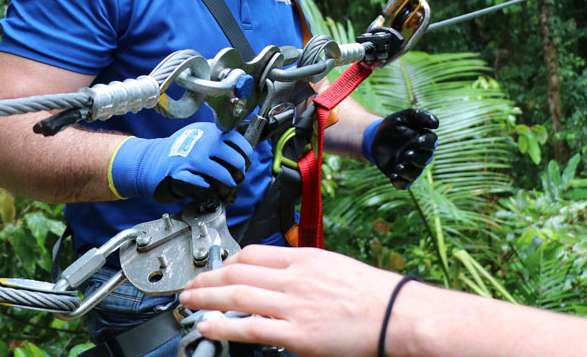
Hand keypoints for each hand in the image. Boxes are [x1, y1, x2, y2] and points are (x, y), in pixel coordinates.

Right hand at [109, 123, 251, 202]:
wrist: (149, 162)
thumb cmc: (179, 153)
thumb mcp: (201, 137)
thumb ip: (221, 140)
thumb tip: (249, 145)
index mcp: (211, 131)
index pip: (242, 144)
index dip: (246, 158)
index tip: (244, 165)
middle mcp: (203, 142)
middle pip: (237, 162)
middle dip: (239, 176)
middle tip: (235, 181)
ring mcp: (192, 159)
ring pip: (225, 177)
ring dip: (228, 189)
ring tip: (225, 191)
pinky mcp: (182, 176)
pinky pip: (208, 191)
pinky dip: (213, 197)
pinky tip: (210, 196)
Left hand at [181, 245, 413, 356]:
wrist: (398, 314)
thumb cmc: (376, 295)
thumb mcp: (336, 267)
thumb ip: (307, 271)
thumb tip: (286, 278)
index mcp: (305, 257)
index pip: (253, 253)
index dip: (227, 262)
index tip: (218, 269)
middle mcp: (295, 276)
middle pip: (237, 271)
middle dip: (207, 278)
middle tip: (190, 286)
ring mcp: (293, 304)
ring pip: (236, 295)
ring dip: (205, 298)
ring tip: (188, 303)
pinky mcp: (297, 333)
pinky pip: (250, 327)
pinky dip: (223, 325)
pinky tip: (207, 326)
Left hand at [363, 109, 437, 188]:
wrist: (375, 136)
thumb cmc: (394, 125)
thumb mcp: (405, 116)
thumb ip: (420, 116)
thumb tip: (436, 124)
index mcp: (423, 140)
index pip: (431, 143)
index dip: (426, 143)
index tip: (417, 141)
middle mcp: (419, 155)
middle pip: (424, 160)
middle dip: (417, 159)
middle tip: (407, 154)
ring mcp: (409, 166)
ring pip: (414, 174)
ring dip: (408, 172)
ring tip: (399, 166)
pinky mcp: (398, 174)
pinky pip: (403, 183)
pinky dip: (400, 182)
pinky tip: (393, 176)